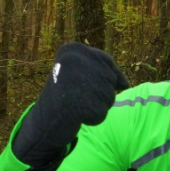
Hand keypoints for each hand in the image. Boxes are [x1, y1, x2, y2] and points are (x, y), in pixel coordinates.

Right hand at [13, 43, 128, 165]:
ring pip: (109, 96)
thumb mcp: (81, 76)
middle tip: (80, 97)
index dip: (109, 75)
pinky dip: (94, 118)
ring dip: (98, 105)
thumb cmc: (64, 95)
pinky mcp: (83, 103)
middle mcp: (76, 61)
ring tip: (77, 105)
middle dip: (101, 92)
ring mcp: (80, 82)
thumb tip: (126, 84)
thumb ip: (104, 72)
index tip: (95, 86)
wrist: (43, 120)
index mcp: (73, 50)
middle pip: (110, 79)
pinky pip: (103, 112)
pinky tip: (77, 115)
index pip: (107, 61)